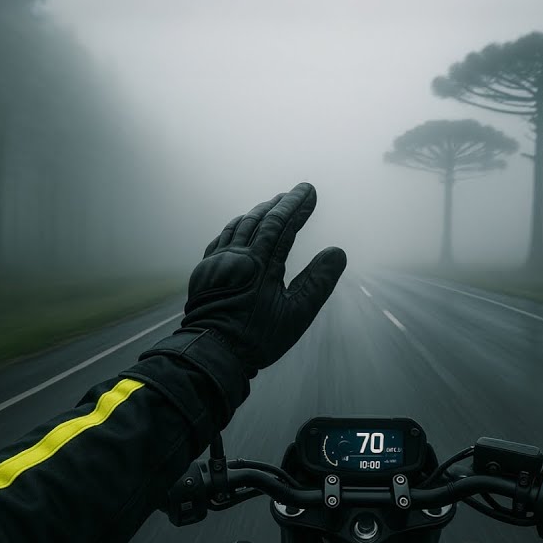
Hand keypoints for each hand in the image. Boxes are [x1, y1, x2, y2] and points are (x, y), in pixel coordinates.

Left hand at [183, 182, 346, 374]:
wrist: (212, 351)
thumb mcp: (296, 315)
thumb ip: (318, 282)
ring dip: (259, 212)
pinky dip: (236, 226)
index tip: (309, 191)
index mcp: (261, 264)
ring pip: (240, 226)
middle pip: (262, 220)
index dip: (297, 206)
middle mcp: (238, 257)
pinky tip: (240, 225)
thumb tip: (337, 252)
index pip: (283, 225)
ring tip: (272, 203)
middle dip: (281, 204)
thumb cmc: (257, 338)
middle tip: (296, 192)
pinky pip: (222, 238)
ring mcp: (218, 262)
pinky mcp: (205, 271)